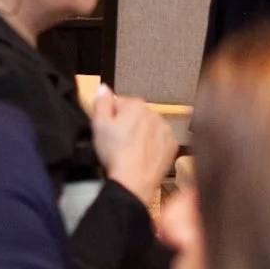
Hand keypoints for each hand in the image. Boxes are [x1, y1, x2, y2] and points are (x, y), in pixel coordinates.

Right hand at [89, 83, 179, 201]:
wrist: (134, 181)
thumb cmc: (116, 154)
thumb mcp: (98, 124)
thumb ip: (101, 101)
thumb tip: (103, 88)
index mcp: (135, 104)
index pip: (119, 103)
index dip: (111, 116)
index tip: (109, 129)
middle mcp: (153, 113)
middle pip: (135, 114)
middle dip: (127, 124)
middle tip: (118, 141)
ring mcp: (164, 130)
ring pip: (148, 127)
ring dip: (141, 134)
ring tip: (130, 150)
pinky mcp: (171, 145)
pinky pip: (159, 140)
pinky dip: (152, 145)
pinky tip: (142, 155)